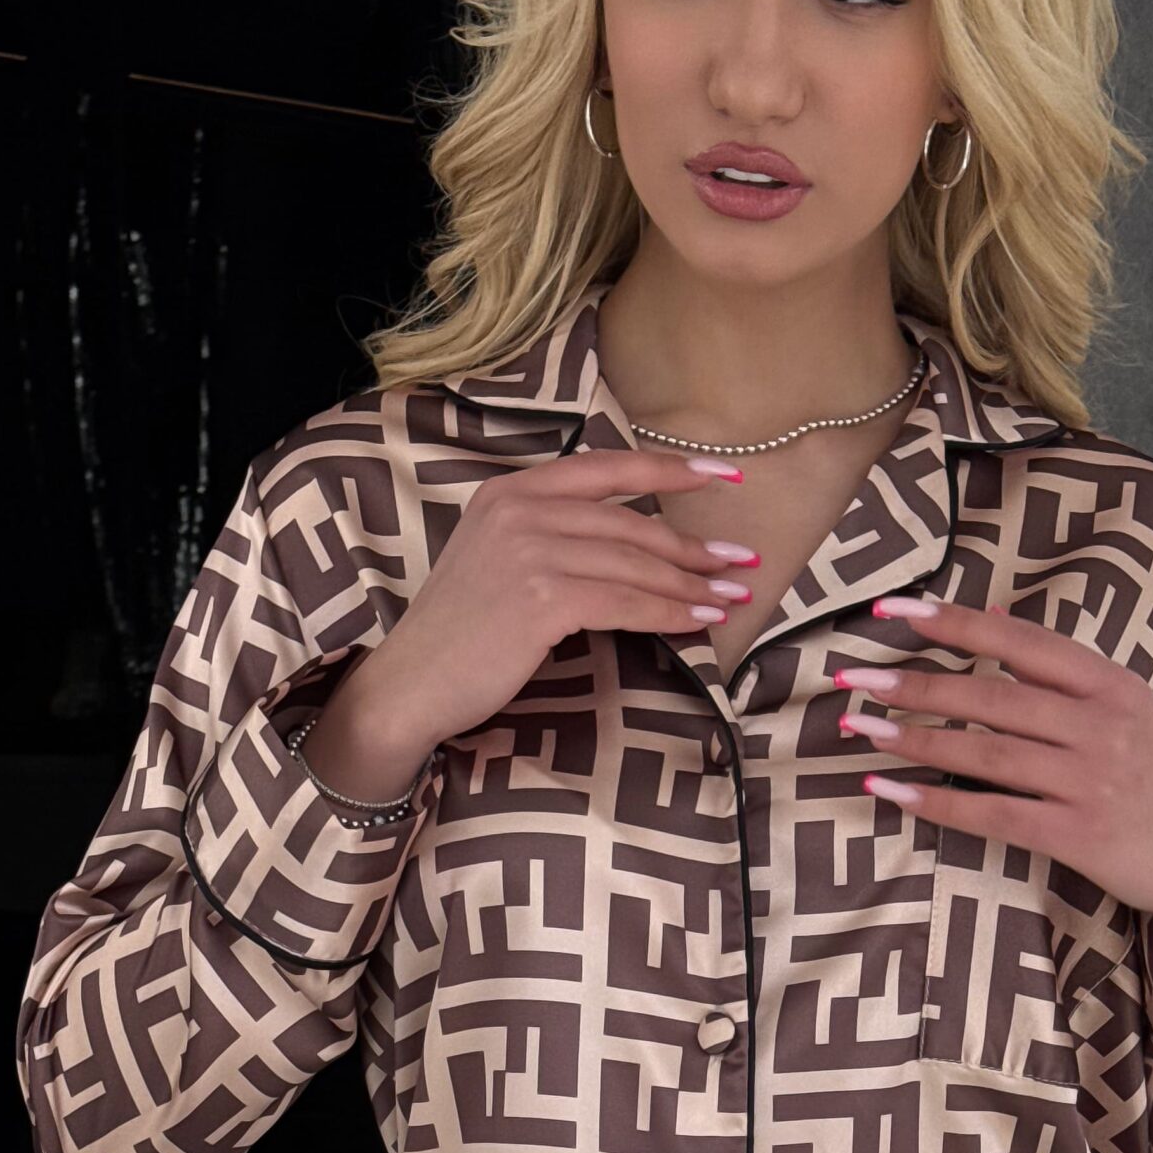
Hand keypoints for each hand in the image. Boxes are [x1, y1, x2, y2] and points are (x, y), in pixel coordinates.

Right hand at [305, 446, 760, 782]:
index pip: (606, 467)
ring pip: (634, 563)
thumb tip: (634, 547)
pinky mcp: (541, 597)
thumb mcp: (501, 564)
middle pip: (629, 522)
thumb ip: (552, 538)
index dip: (671, 469)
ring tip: (732, 597)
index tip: (726, 473)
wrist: (411, 685)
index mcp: (511, 491)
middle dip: (693, 543)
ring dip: (691, 584)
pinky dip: (669, 613)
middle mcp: (520, 509)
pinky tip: (699, 622)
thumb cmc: (462, 637)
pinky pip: (625, 601)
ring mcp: (529, 550)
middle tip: (741, 561)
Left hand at [837, 595, 1152, 986]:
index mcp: (1109, 684)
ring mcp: (1089, 782)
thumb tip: (993, 620)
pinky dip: (937, 803)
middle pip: (991, 696)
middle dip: (915, 683)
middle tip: (854, 676)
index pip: (1019, 642)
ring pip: (984, 752)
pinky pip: (993, 814)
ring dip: (914, 740)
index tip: (895, 611)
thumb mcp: (1124, 708)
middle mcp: (1099, 726)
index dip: (954, 624)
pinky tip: (892, 792)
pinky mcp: (1078, 836)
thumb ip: (1059, 671)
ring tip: (860, 728)